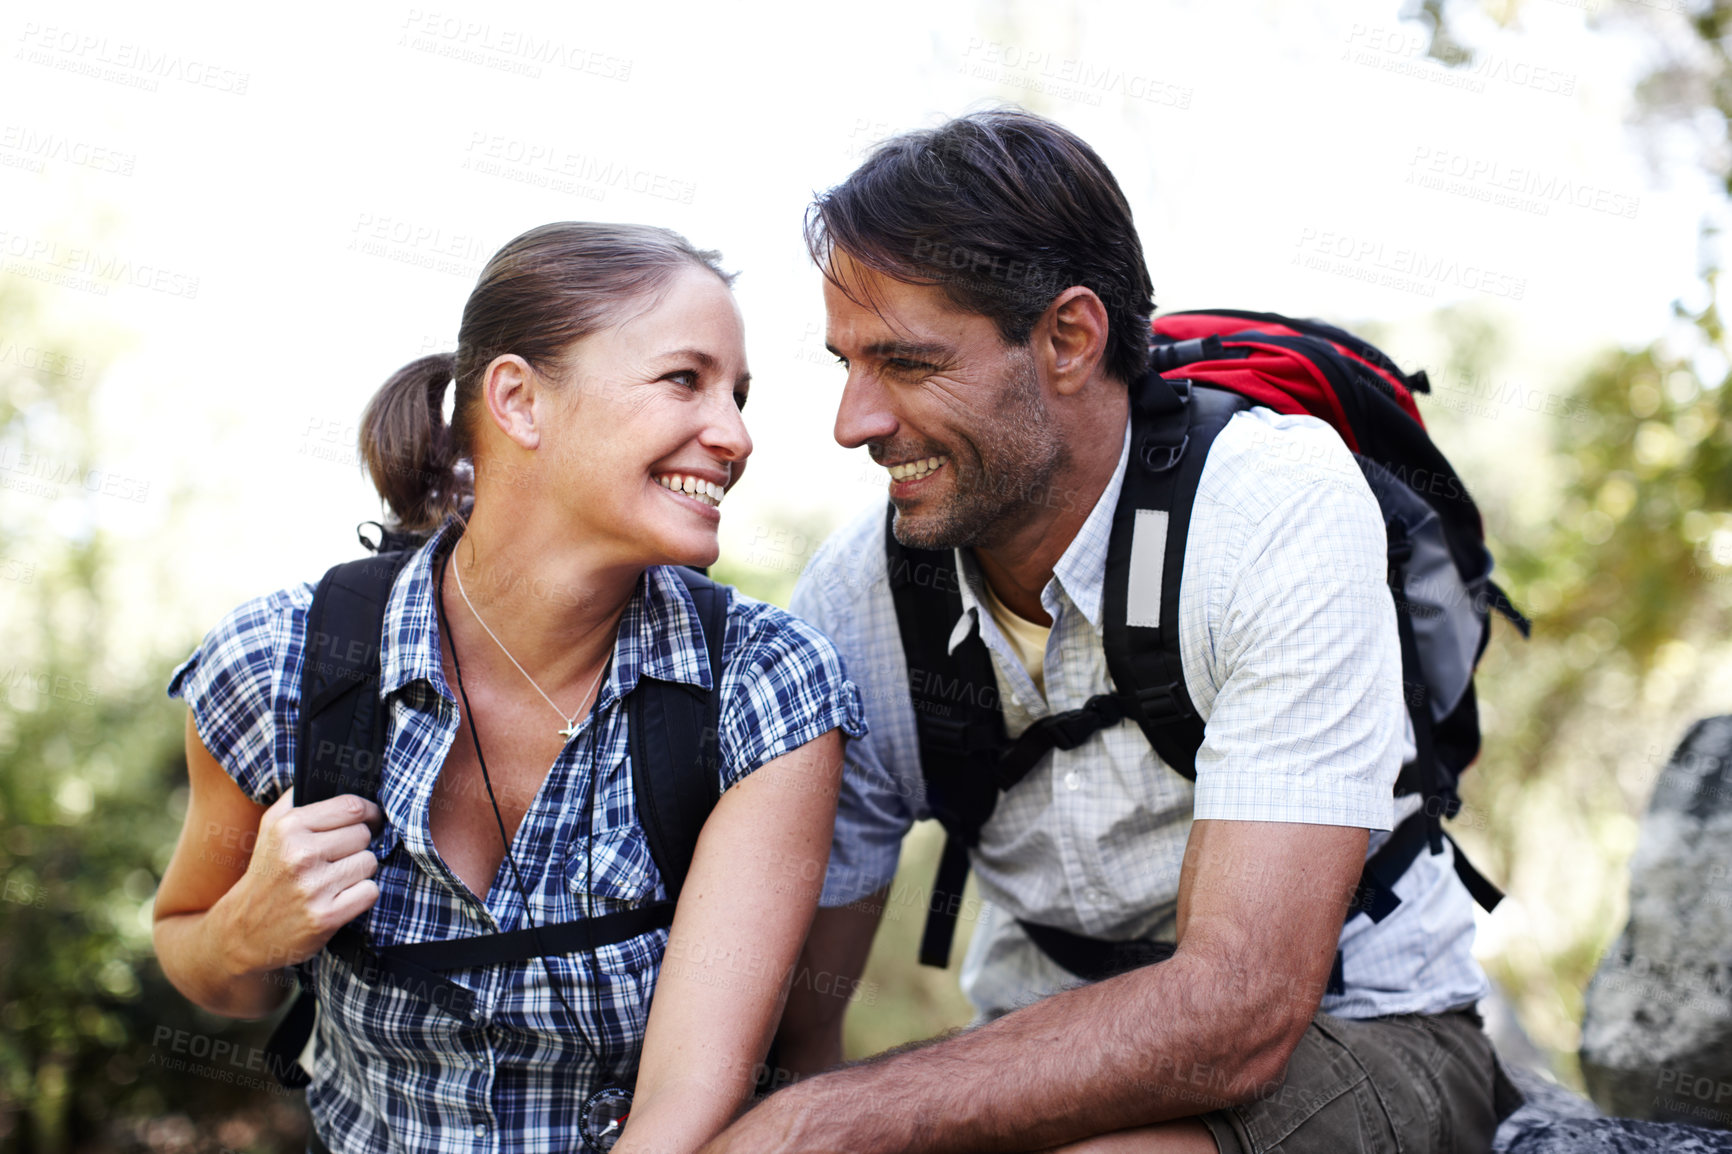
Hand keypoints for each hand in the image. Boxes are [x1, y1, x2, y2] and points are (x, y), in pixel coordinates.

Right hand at [220, 790, 384, 974]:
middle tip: (337, 859)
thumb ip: (299, 797)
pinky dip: (361, 896)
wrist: (242, 931)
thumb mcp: (271, 827)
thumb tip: (335, 773)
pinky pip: (370, 892)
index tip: (368, 822)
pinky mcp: (325, 916)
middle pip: (364, 836)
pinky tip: (339, 899)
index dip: (367, 814)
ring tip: (334, 880)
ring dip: (359, 872)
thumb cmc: (266, 872)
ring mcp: (313, 887)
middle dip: (357, 846)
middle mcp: (300, 854)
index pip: (352, 807)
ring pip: (370, 862)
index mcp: (288, 827)